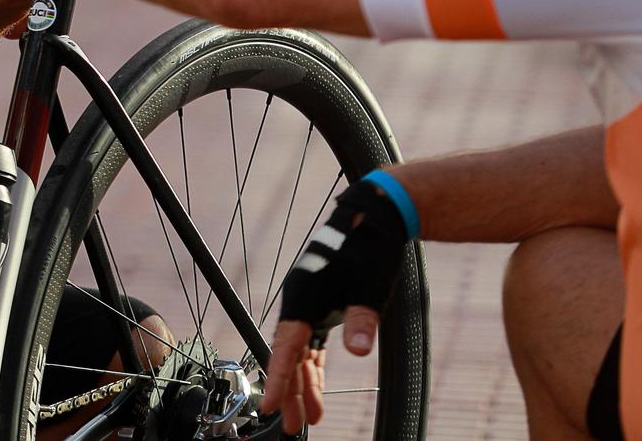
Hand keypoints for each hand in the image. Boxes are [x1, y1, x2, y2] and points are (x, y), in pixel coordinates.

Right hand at [264, 178, 407, 427]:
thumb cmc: (366, 251)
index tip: (271, 408)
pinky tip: (317, 389)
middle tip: (293, 427)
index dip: (278, 380)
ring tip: (310, 418)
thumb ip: (361, 321)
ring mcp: (308, 306)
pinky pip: (311, 345)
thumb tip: (358, 351)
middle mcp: (298, 304)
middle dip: (290, 392)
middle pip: (289, 356)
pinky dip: (314, 368)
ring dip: (303, 384)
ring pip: (299, 354)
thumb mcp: (367, 288)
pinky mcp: (321, 308)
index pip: (285, 348)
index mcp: (302, 299)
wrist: (370, 221)